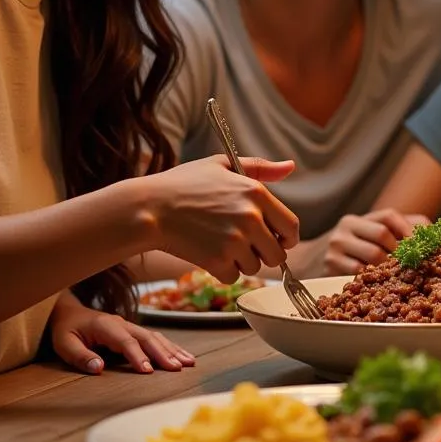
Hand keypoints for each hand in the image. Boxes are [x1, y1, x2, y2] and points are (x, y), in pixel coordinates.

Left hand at [49, 293, 195, 374]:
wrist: (70, 312)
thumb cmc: (66, 330)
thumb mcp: (65, 344)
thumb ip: (80, 356)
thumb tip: (98, 368)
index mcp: (106, 326)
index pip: (126, 342)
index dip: (138, 356)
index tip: (148, 371)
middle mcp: (123, 324)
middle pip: (147, 338)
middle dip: (164, 353)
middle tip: (178, 368)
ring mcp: (130, 325)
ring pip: (156, 336)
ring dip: (172, 349)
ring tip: (188, 362)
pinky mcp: (134, 330)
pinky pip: (155, 337)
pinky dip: (170, 346)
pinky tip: (181, 355)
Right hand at [142, 155, 299, 283]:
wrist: (148, 207)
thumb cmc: (183, 184)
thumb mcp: (222, 165)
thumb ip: (260, 167)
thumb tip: (290, 166)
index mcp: (257, 193)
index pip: (291, 227)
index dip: (287, 238)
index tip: (278, 240)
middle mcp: (251, 218)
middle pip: (278, 254)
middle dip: (265, 253)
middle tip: (247, 246)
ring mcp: (235, 241)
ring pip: (255, 267)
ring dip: (243, 262)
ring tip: (222, 246)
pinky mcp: (217, 261)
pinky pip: (233, 277)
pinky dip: (224, 271)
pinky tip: (210, 255)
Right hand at [323, 210, 429, 275]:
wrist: (309, 263)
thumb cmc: (351, 252)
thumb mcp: (369, 236)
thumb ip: (399, 230)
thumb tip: (435, 232)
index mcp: (358, 219)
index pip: (388, 216)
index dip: (408, 229)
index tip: (422, 244)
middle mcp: (345, 229)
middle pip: (382, 235)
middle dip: (400, 250)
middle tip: (412, 263)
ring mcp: (336, 248)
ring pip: (373, 256)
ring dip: (390, 267)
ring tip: (399, 274)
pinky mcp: (330, 268)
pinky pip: (360, 274)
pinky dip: (374, 279)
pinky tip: (380, 283)